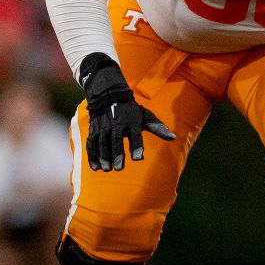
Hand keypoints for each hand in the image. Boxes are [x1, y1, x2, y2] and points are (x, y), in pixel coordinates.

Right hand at [78, 53, 175, 170]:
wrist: (109, 96)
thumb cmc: (131, 111)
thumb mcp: (145, 116)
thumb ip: (157, 128)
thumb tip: (173, 137)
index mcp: (131, 121)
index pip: (134, 134)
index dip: (136, 146)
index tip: (138, 158)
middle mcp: (116, 123)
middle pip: (115, 140)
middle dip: (117, 154)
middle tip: (119, 168)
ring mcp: (103, 127)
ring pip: (102, 142)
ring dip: (103, 156)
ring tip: (107, 169)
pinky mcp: (94, 130)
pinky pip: (91, 143)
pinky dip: (92, 155)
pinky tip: (95, 167)